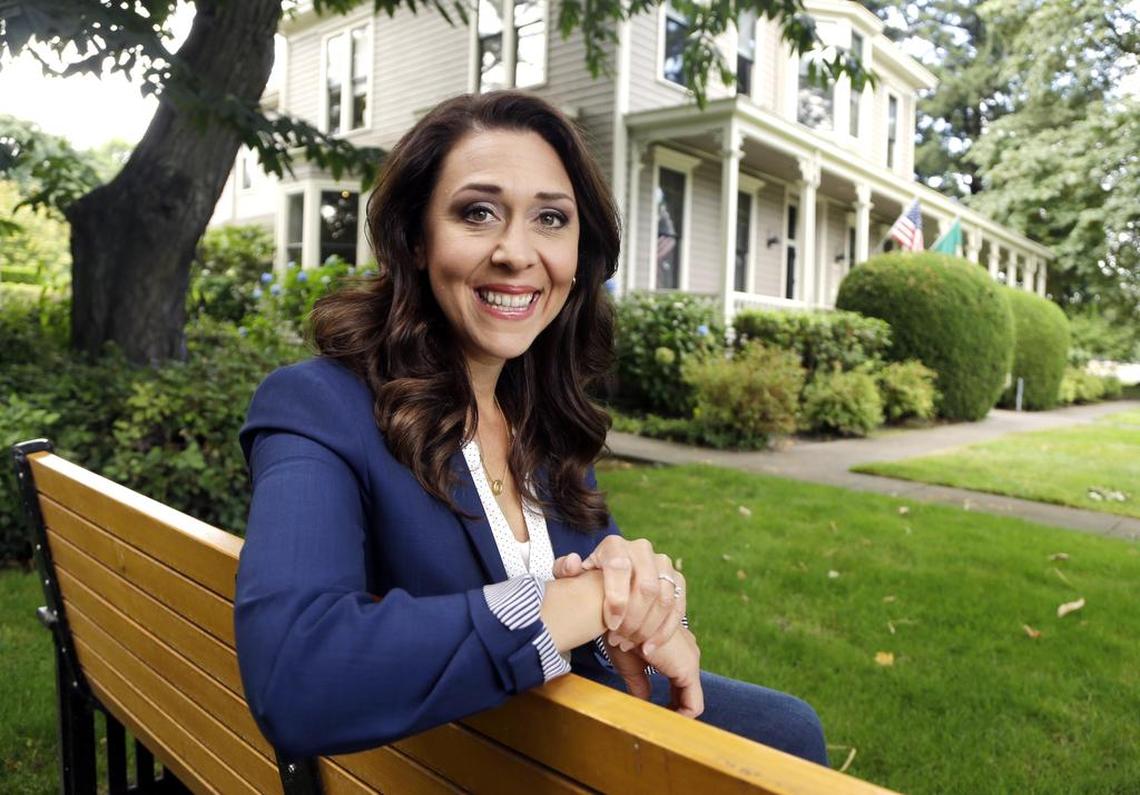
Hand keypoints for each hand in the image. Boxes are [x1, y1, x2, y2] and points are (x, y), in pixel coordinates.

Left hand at [553, 539, 685, 656]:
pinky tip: (647, 648)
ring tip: (628, 643)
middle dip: (633, 619)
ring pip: (664, 599)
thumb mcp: (570, 576)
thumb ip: (564, 570)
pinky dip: (664, 631)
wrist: (613, 584)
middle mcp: (642, 549)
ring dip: (647, 628)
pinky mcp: (677, 580)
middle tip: (618, 639)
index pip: (620, 567)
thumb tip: (573, 563)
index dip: (617, 599)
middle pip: (646, 587)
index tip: (610, 624)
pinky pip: (677, 607)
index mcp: (614, 545)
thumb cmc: (590, 582)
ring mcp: (663, 564)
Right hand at [604, 627, 703, 718]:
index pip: (680, 685)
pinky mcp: (687, 668)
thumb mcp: (631, 663)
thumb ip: (640, 684)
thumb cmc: (620, 634)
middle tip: (658, 728)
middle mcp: (688, 653)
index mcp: (675, 650)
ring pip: (692, 701)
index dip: (670, 704)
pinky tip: (663, 723)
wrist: (618, 617)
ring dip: (676, 717)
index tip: (652, 716)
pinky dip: (680, 717)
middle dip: (674, 711)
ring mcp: (690, 660)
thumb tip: (643, 702)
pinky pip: (693, 705)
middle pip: (688, 694)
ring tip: (659, 729)